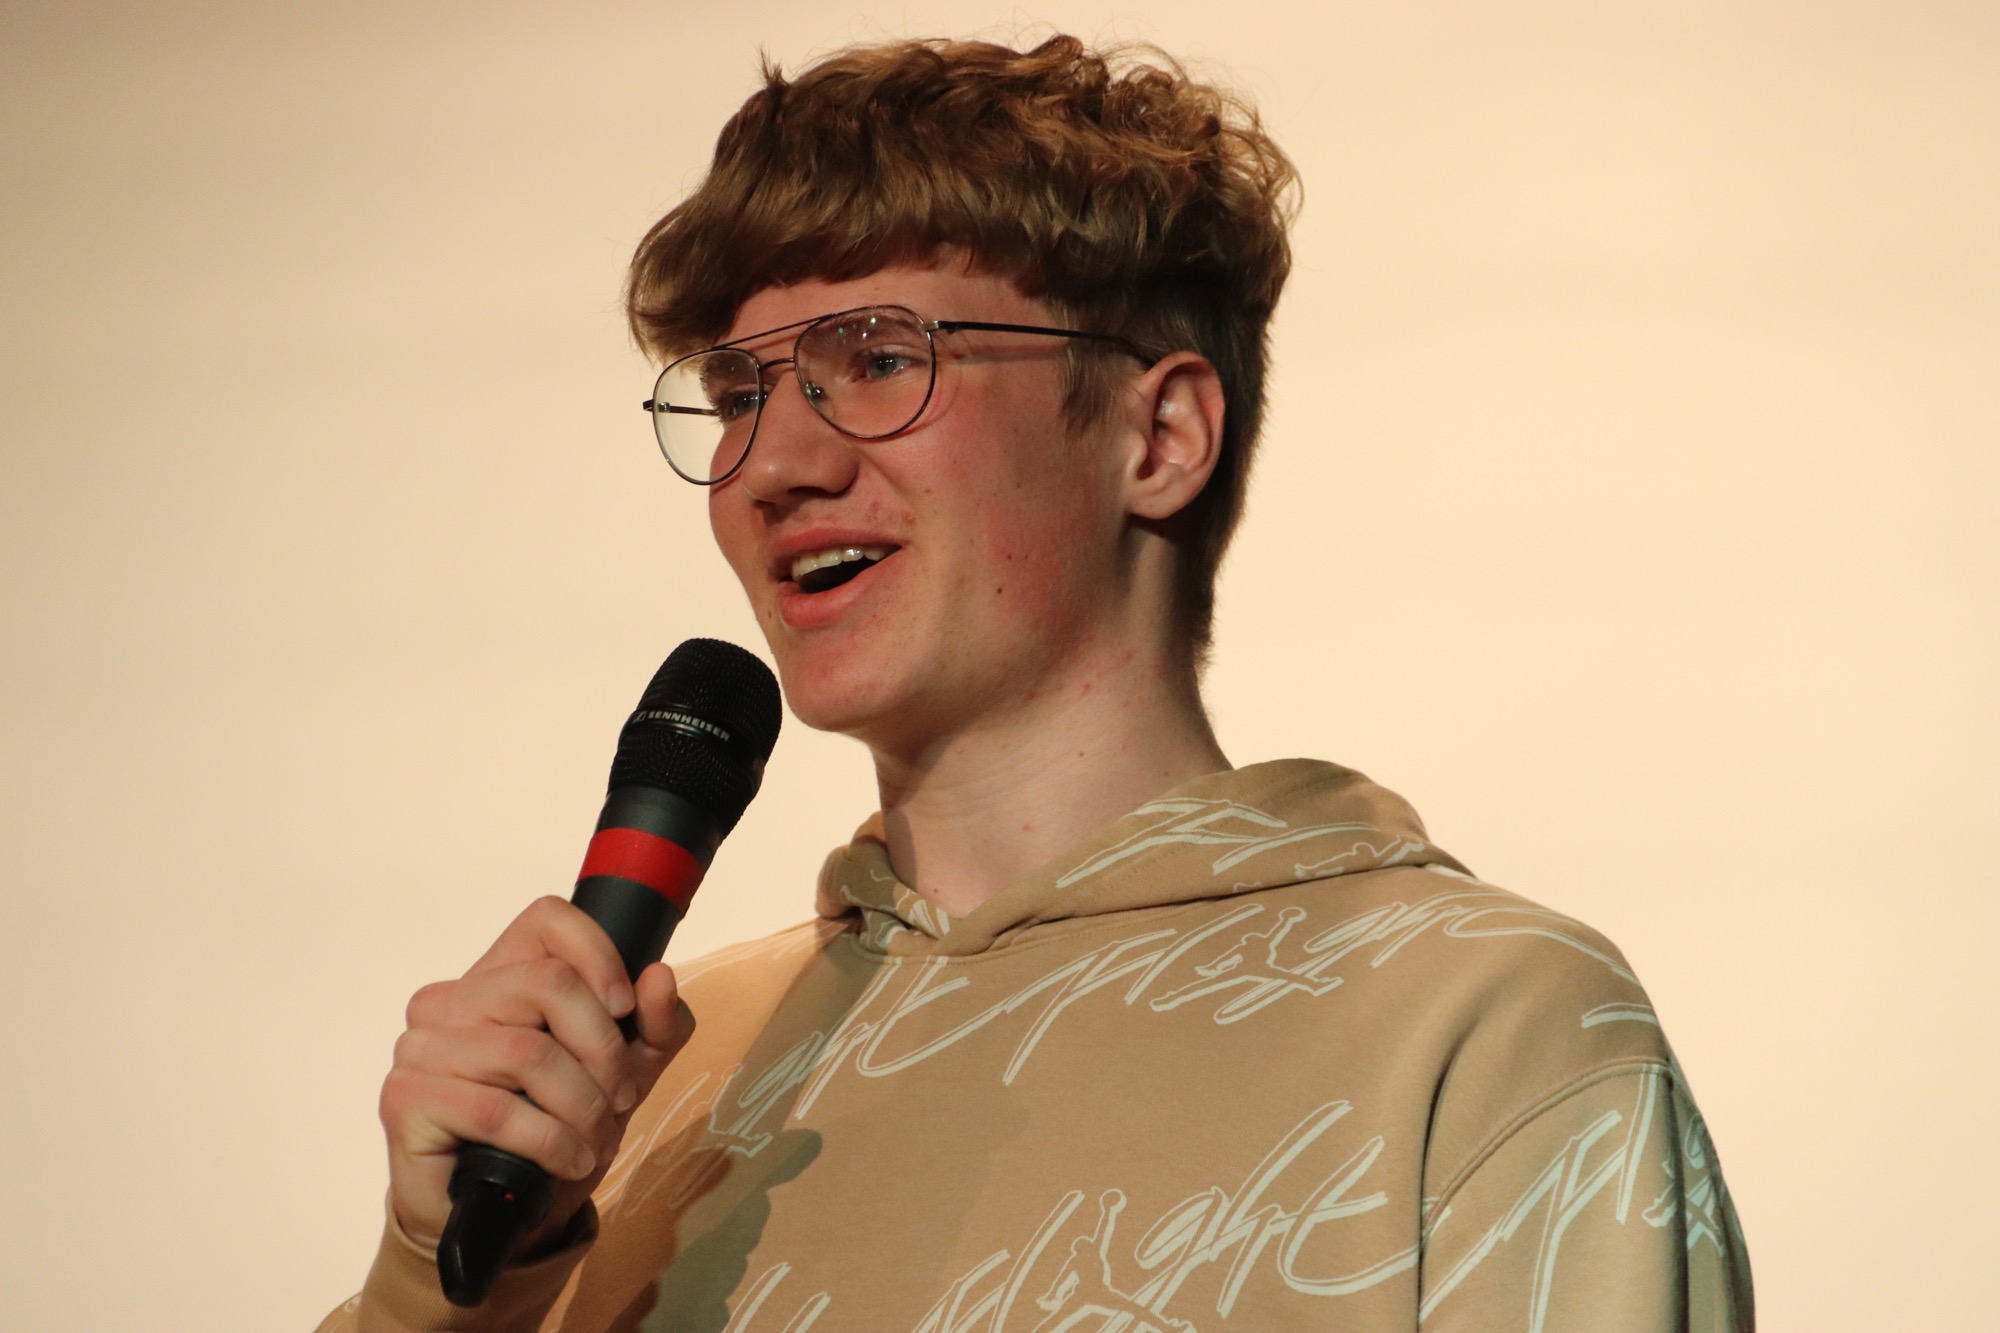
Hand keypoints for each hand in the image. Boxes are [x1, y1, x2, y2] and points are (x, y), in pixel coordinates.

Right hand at [378, 896, 695, 1251]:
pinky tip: (567, 1162)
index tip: (625, 1008)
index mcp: (500, 976)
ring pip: (527, 1052)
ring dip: (581, 1107)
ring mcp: (422, 1046)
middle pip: (547, 983)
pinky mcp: (406, 1098)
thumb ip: (653, 1025)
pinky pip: (495, 1109)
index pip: (548, 919)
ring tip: (596, 1143)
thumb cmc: (557, 1130)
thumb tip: (658, 977)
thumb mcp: (626, 1075)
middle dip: (603, 1049)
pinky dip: (548, 1141)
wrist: (502, 1218)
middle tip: (621, 1099)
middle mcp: (451, 1000)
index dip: (599, 954)